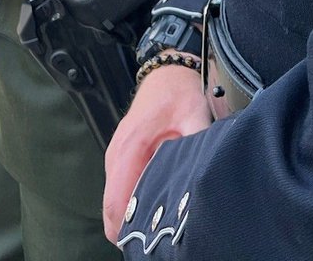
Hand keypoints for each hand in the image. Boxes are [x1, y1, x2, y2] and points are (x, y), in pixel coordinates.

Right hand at [103, 62, 211, 241]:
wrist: (168, 70)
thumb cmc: (179, 91)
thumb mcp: (194, 114)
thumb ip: (195, 144)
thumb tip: (201, 177)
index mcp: (129, 148)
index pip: (116, 204)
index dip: (129, 231)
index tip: (148, 243)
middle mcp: (116, 155)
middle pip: (112, 210)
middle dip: (130, 230)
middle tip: (158, 240)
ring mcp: (115, 156)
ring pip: (114, 202)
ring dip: (131, 218)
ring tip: (159, 227)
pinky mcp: (121, 156)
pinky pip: (120, 190)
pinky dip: (131, 204)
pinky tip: (154, 208)